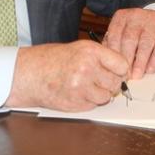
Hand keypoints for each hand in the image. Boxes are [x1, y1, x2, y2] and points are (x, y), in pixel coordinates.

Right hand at [5, 41, 127, 110]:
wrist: (31, 74)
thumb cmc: (53, 59)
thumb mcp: (79, 48)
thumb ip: (102, 57)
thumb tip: (123, 70)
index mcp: (90, 51)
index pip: (122, 65)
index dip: (121, 70)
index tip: (117, 71)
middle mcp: (87, 69)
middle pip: (116, 83)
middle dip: (110, 83)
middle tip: (99, 79)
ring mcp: (81, 88)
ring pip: (106, 97)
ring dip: (100, 94)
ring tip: (86, 85)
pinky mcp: (76, 103)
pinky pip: (94, 105)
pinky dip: (89, 101)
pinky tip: (77, 92)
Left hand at [104, 9, 154, 78]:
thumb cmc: (140, 29)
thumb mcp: (124, 29)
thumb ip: (115, 42)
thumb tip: (107, 62)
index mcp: (122, 16)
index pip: (114, 35)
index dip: (113, 54)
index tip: (113, 68)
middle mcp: (136, 16)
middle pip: (129, 39)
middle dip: (126, 60)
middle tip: (125, 76)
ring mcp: (153, 22)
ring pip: (145, 43)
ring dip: (140, 62)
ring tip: (137, 75)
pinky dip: (154, 60)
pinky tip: (150, 69)